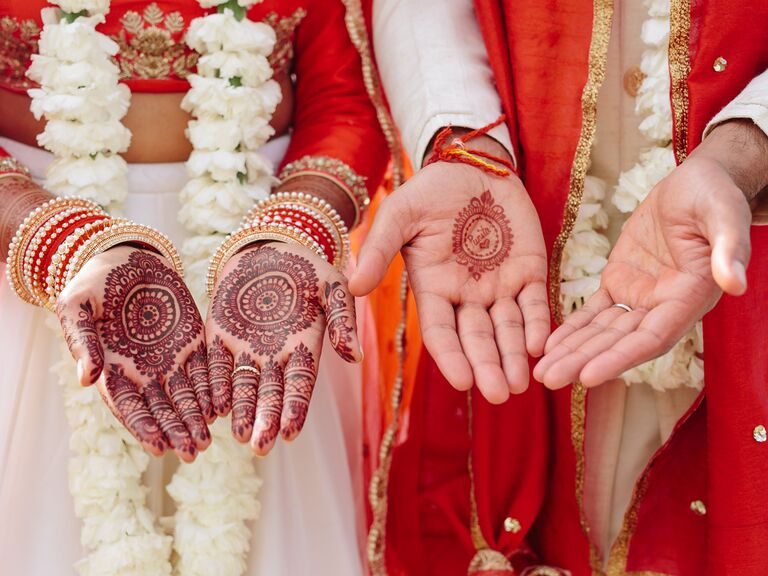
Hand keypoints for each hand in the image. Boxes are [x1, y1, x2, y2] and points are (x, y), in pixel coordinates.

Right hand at [56, 246, 212, 461]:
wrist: (127, 258)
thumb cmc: (94, 284)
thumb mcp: (78, 306)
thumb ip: (82, 341)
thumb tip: (85, 379)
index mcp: (113, 370)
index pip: (129, 406)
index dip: (143, 427)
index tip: (158, 448)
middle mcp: (144, 372)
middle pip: (161, 409)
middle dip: (176, 431)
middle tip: (192, 452)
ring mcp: (170, 359)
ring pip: (185, 396)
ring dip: (196, 419)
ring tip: (207, 440)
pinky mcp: (192, 343)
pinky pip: (205, 370)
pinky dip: (212, 389)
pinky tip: (222, 407)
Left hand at [205, 242, 360, 454]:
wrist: (268, 247)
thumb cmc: (307, 268)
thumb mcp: (333, 286)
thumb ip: (343, 319)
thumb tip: (356, 357)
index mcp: (304, 347)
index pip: (300, 385)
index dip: (295, 408)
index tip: (290, 432)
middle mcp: (274, 355)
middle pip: (270, 394)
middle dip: (266, 420)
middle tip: (260, 447)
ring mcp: (245, 348)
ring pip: (242, 387)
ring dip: (240, 411)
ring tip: (238, 435)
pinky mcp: (219, 336)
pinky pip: (215, 365)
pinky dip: (214, 385)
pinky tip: (213, 406)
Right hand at [349, 162, 549, 403]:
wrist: (472, 166)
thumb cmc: (430, 191)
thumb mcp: (398, 215)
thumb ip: (379, 249)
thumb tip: (351, 288)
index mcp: (434, 288)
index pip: (440, 332)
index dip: (450, 356)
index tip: (462, 381)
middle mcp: (467, 295)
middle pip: (477, 339)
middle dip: (487, 367)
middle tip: (500, 394)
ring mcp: (499, 285)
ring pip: (508, 329)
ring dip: (515, 356)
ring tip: (523, 382)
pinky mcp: (529, 271)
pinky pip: (535, 304)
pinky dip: (539, 324)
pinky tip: (541, 344)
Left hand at [534, 153, 753, 388]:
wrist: (697, 183)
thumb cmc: (715, 195)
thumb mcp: (724, 213)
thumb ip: (728, 248)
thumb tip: (735, 283)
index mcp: (690, 297)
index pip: (652, 337)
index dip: (620, 358)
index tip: (587, 377)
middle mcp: (665, 306)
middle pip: (620, 343)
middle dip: (583, 362)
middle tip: (547, 380)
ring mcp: (641, 297)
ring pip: (602, 332)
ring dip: (572, 352)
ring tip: (541, 373)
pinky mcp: (621, 282)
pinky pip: (593, 312)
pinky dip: (572, 329)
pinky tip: (549, 346)